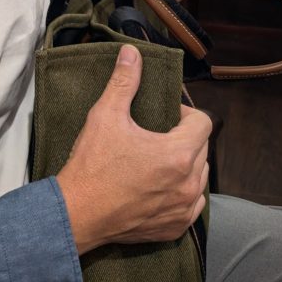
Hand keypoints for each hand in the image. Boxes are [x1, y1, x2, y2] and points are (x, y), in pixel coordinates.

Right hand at [56, 44, 210, 254]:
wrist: (77, 213)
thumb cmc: (92, 164)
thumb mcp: (106, 115)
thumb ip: (124, 81)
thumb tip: (132, 53)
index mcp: (178, 153)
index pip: (204, 122)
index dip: (185, 114)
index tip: (165, 115)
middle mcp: (189, 183)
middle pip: (202, 149)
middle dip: (185, 138)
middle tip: (156, 135)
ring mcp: (184, 208)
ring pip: (199, 177)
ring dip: (186, 165)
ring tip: (158, 160)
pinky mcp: (175, 228)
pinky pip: (193, 205)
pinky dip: (183, 193)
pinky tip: (161, 187)